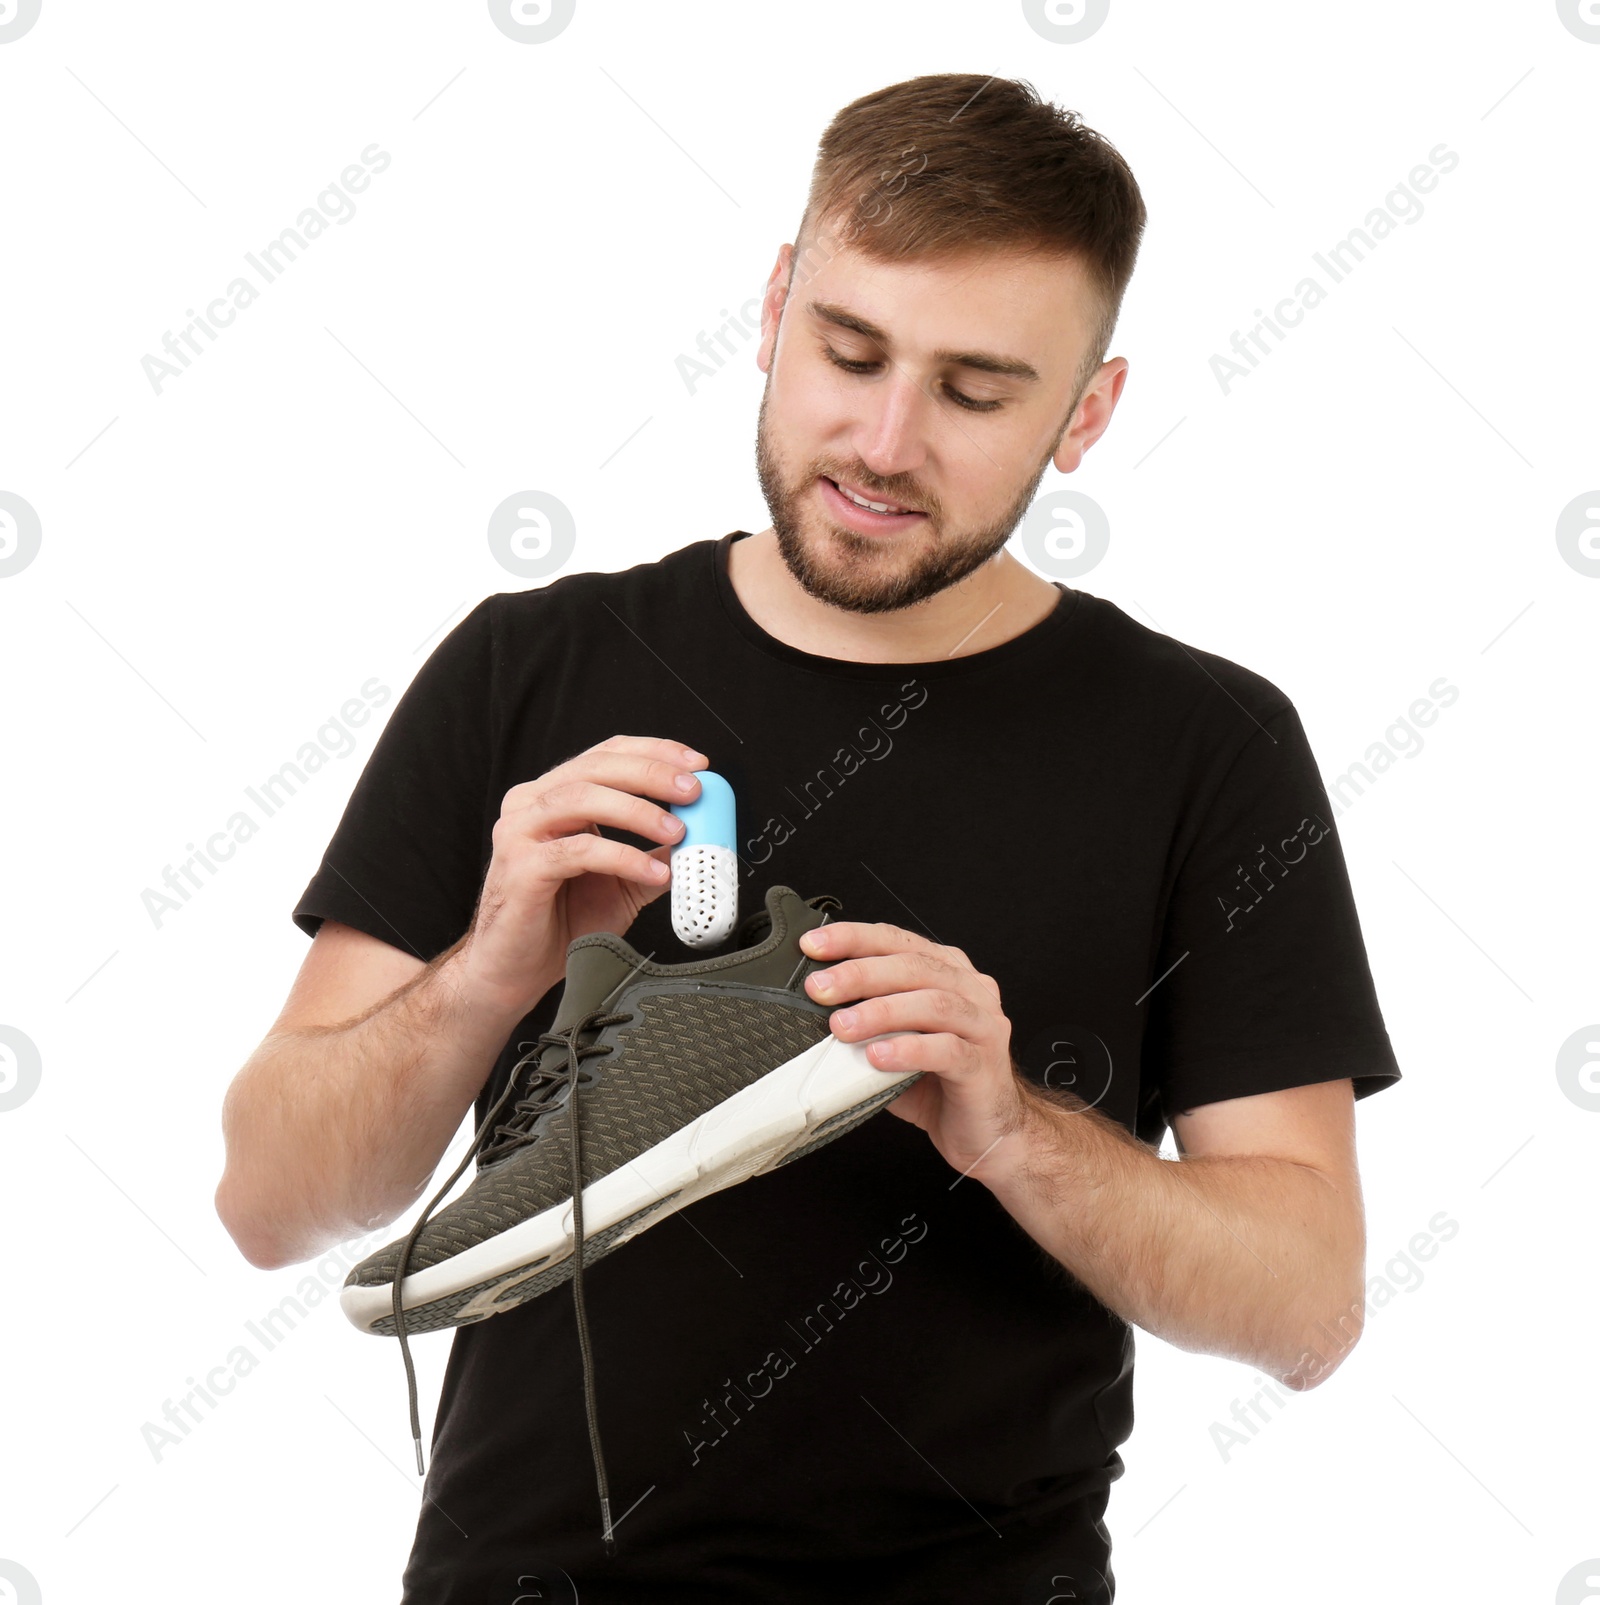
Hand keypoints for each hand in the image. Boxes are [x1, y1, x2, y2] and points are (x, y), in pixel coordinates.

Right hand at [456, 735, 704, 1013]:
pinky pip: (579, 851)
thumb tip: (704, 834)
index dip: (654, 752)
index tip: (696, 763)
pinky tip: (653, 871)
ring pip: (583, 799)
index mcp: (553, 796)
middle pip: (595, 767)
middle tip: (693, 790)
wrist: (519, 969)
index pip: (606, 754)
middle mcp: (530, 804)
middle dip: (651, 773)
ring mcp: (520, 832)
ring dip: (638, 810)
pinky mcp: (521, 867)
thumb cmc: (564, 920)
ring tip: (679, 831)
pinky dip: (623, 857)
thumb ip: (656, 852)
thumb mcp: (624, 879)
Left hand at [799, 920, 1034, 1186]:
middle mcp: (970, 990)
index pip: (897, 941)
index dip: (854, 938)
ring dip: (881, 1011)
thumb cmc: (939, 1083)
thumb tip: (808, 1011)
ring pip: (933, 1003)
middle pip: (914, 967)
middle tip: (819, 988)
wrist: (987, 1131)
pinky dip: (909, 1050)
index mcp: (947, 972)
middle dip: (860, 973)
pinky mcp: (985, 1066)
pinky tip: (879, 1055)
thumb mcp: (893, 1042)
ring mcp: (983, 1026)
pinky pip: (947, 1051)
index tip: (814, 945)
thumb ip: (865, 1022)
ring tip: (842, 1025)